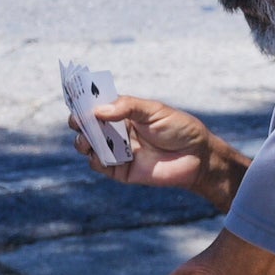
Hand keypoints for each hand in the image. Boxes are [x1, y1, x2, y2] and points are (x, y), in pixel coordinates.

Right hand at [83, 95, 242, 209]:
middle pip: (88, 127)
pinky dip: (95, 160)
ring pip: (89, 147)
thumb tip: (98, 110)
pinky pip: (100, 166)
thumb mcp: (155, 111)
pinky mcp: (121, 171)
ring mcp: (118, 150)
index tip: (76, 103)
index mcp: (124, 113)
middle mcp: (117, 131)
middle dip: (79, 124)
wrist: (198, 157)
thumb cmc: (179, 128)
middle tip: (78, 123)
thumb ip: (128, 107)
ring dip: (83, 142)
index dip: (84, 104)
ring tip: (87, 141)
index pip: (97, 106)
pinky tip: (99, 156)